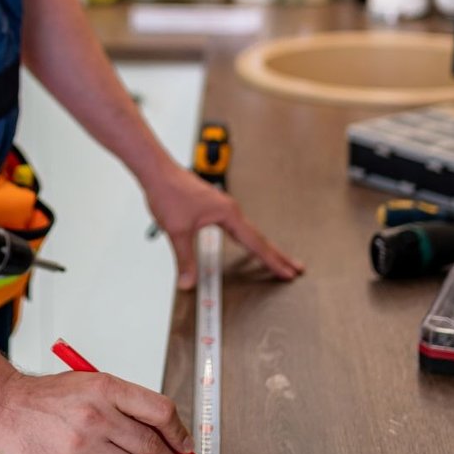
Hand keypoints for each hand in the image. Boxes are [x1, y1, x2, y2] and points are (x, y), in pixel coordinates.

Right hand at [0, 369, 197, 453]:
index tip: (188, 447)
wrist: (4, 408)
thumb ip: (122, 404)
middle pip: (151, 445)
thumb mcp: (88, 383)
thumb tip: (160, 432)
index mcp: (106, 387)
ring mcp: (84, 445)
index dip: (180, 432)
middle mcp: (97, 414)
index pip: (158, 410)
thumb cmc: (46, 397)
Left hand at [147, 165, 304, 287]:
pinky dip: (248, 239)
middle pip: (258, 237)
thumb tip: (188, 282)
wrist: (157, 171)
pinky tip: (247, 244)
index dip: (272, 260)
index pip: (255, 243)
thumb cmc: (169, 191)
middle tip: (296, 268)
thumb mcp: (177, 231)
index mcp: (228, 214)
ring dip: (263, 247)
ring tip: (277, 260)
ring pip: (249, 232)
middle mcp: (230, 209)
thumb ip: (184, 259)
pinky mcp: (215, 207)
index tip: (288, 272)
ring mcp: (223, 207)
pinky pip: (238, 227)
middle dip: (277, 255)